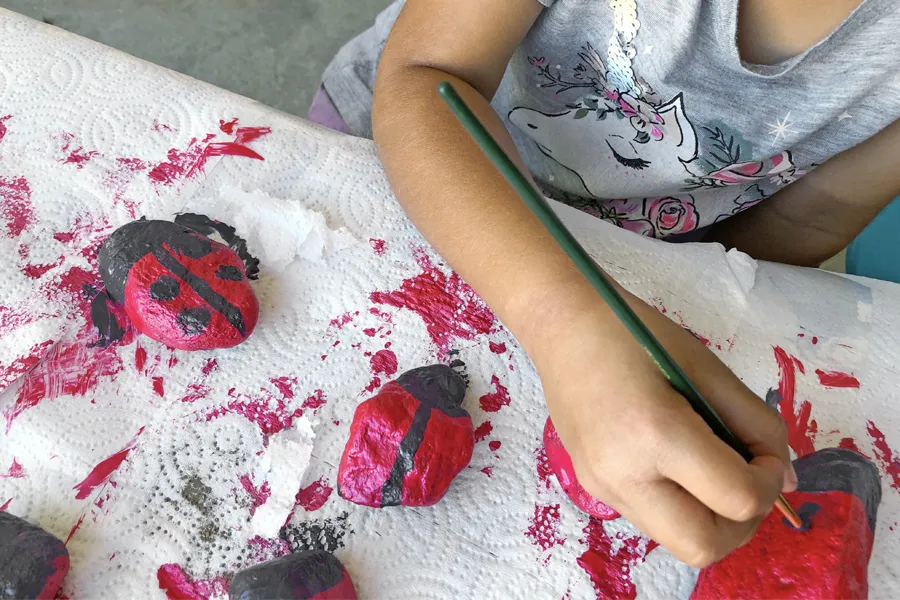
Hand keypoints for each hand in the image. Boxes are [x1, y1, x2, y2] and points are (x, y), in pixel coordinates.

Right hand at [531, 293, 796, 567]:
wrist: (561, 327)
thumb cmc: (636, 332)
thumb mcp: (706, 369)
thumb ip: (755, 424)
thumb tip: (785, 480)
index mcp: (655, 434)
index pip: (738, 498)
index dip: (769, 481)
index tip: (764, 451)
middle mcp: (623, 475)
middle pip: (705, 548)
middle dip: (743, 523)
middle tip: (744, 479)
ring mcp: (603, 487)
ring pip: (679, 543)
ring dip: (712, 519)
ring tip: (711, 469)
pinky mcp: (593, 488)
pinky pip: (654, 521)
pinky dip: (682, 506)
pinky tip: (678, 463)